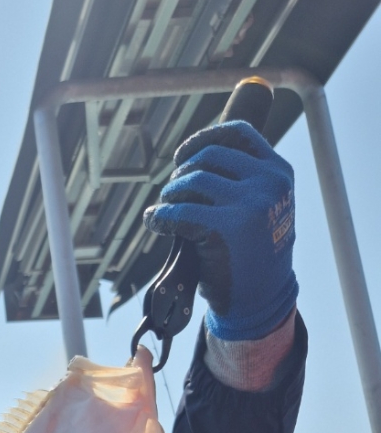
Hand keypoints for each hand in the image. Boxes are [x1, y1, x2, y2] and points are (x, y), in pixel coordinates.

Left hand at [142, 120, 297, 340]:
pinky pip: (180, 212)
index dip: (203, 137)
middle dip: (181, 173)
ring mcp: (252, 204)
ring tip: (164, 209)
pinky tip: (154, 222)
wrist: (260, 300)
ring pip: (193, 180)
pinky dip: (161, 216)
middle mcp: (269, 182)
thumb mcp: (262, 207)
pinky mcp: (228, 227)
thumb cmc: (252, 254)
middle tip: (170, 194)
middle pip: (209, 156)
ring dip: (170, 194)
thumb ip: (240, 179)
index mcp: (279, 172)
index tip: (182, 156)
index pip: (238, 133)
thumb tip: (192, 154)